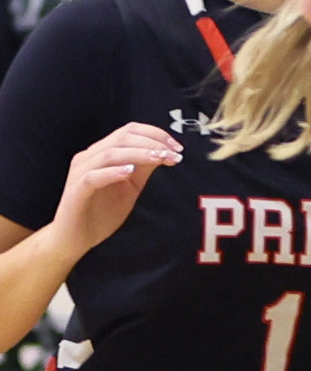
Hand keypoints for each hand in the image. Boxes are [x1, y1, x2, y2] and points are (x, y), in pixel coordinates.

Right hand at [51, 124, 177, 258]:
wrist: (74, 240)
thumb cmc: (101, 213)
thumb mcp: (131, 187)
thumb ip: (144, 168)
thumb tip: (165, 151)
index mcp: (101, 152)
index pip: (129, 131)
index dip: (155, 134)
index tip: (176, 146)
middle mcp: (89, 157)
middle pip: (122, 137)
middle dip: (152, 142)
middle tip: (173, 153)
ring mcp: (80, 172)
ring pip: (110, 153)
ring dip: (139, 154)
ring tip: (159, 159)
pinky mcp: (76, 190)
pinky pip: (93, 176)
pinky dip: (113, 172)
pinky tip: (129, 172)